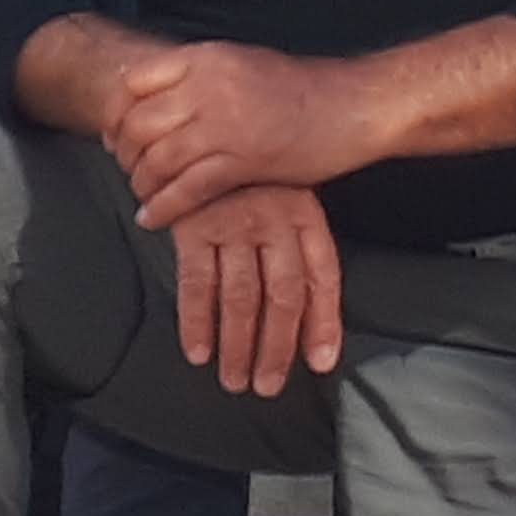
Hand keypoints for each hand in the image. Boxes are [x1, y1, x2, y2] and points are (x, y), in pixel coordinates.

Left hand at [105, 38, 377, 228]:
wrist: (353, 105)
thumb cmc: (301, 90)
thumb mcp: (241, 64)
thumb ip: (199, 77)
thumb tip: (159, 97)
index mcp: (205, 58)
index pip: (133, 83)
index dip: (116, 114)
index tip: (116, 135)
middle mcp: (207, 86)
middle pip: (138, 124)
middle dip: (125, 154)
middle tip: (128, 171)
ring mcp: (224, 123)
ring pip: (157, 159)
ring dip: (141, 184)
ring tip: (144, 196)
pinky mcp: (243, 160)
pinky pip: (185, 189)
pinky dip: (162, 207)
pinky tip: (153, 218)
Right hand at [172, 181, 344, 395]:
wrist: (204, 131)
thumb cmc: (252, 176)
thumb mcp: (288, 197)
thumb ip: (299, 249)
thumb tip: (316, 318)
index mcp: (303, 214)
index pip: (321, 277)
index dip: (323, 323)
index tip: (319, 362)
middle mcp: (272, 220)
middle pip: (282, 296)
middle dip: (275, 348)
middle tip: (267, 385)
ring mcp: (232, 222)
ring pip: (240, 297)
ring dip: (237, 346)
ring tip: (234, 379)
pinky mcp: (193, 226)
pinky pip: (196, 284)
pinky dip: (196, 322)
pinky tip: (199, 351)